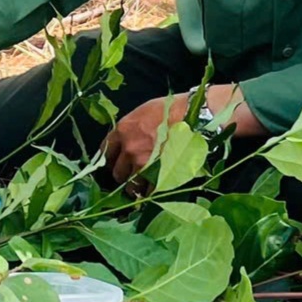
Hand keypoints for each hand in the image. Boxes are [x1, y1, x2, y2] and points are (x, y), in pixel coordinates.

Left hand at [102, 85, 248, 182]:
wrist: (195, 117)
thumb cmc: (172, 109)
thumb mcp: (143, 112)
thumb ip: (130, 129)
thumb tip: (125, 141)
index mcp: (123, 130)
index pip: (105, 152)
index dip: (111, 159)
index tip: (116, 162)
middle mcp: (129, 148)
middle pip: (117, 172)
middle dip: (124, 174)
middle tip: (132, 174)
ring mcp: (143, 164)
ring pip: (131, 186)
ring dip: (136, 186)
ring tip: (143, 185)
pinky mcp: (158, 175)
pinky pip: (148, 191)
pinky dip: (151, 192)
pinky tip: (155, 188)